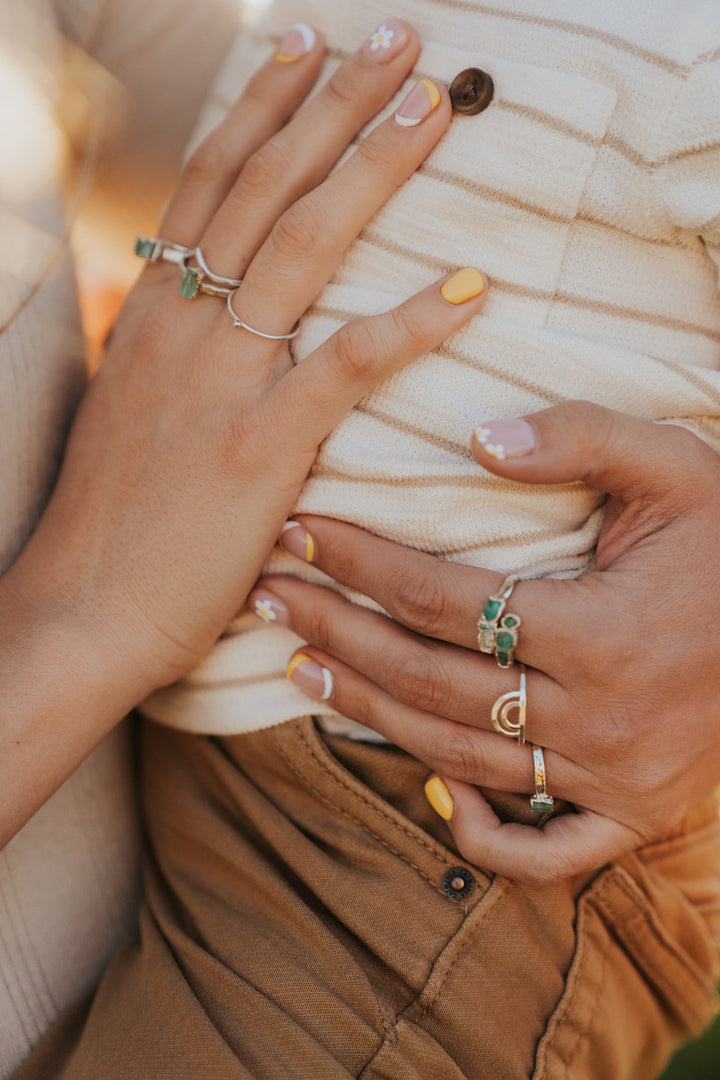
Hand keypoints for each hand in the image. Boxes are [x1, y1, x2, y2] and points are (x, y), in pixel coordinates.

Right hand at [0, 23, 487, 841]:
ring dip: (371, 170)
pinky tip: (466, 288)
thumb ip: (171, 356)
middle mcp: (179, 330)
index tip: (304, 45)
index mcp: (150, 317)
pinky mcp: (258, 450)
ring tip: (432, 109)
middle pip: (261, 188)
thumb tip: (211, 316)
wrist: (86, 611)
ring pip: (300, 248)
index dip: (259, 106)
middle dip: (330, 103)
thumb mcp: (131, 413)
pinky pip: (343, 368)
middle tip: (394, 42)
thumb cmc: (115, 521)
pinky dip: (408, 324)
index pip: (207, 184)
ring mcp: (218, 386)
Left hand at [252, 402, 719, 883]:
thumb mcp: (674, 466)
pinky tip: (430, 792)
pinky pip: (545, 853)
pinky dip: (483, 835)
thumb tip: (476, 437)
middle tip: (267, 597)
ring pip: (460, 756)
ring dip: (369, 713)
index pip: (443, 599)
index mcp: (602, 631)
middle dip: (336, 633)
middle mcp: (599, 718)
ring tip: (301, 666)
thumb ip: (578, 439)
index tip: (298, 532)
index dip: (359, 564)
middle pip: (429, 682)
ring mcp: (616, 780)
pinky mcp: (635, 814)